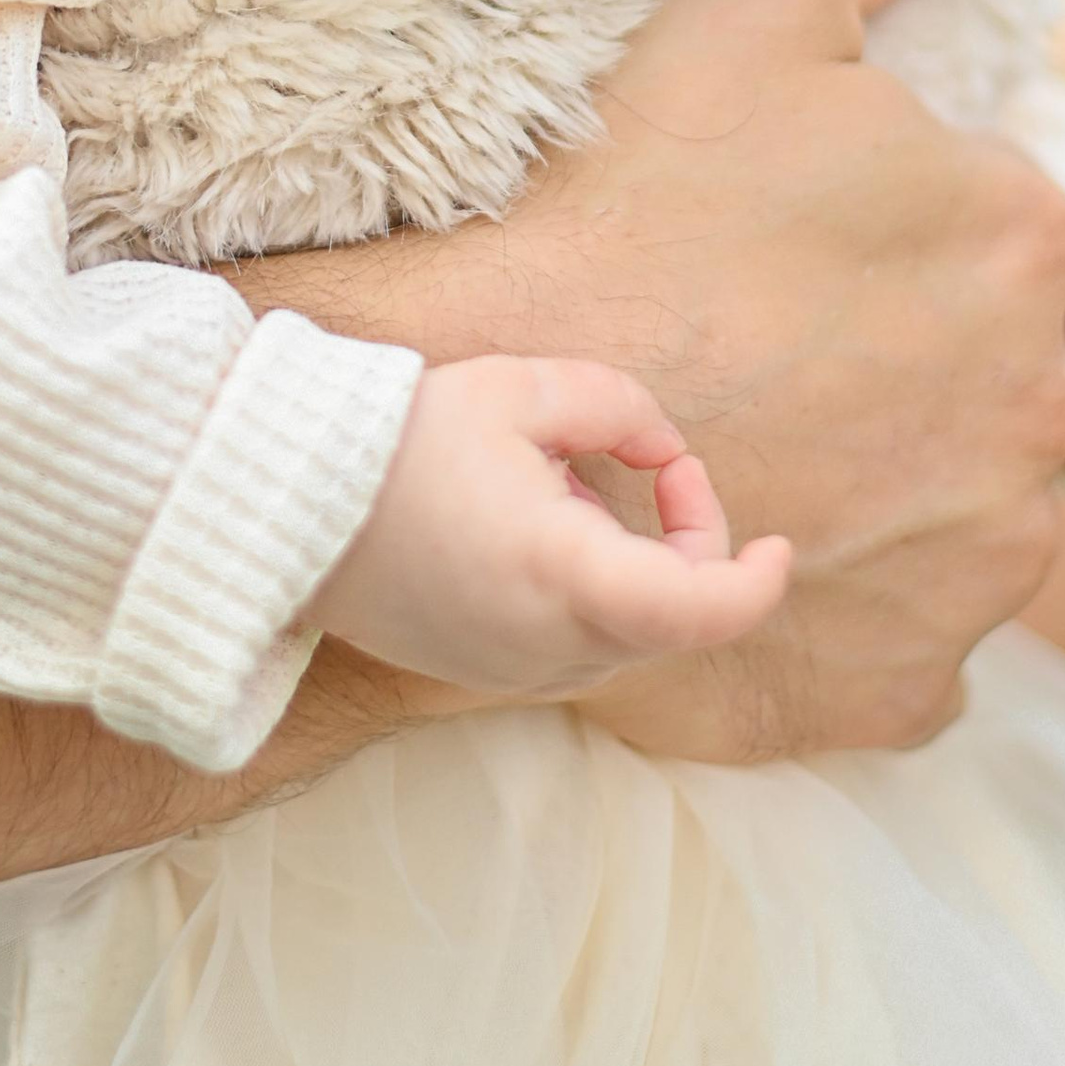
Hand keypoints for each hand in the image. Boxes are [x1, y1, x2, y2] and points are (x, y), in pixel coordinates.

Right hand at [238, 0, 1064, 754]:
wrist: (463, 416)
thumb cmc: (605, 197)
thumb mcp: (751, 15)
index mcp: (1021, 238)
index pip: (999, 247)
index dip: (884, 248)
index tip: (779, 258)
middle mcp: (1036, 410)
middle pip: (990, 383)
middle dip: (897, 371)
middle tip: (750, 348)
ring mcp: (980, 561)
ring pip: (958, 512)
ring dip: (878, 489)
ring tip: (738, 440)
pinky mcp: (912, 681)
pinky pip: (907, 639)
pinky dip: (843, 604)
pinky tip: (740, 532)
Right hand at [312, 354, 789, 694]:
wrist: (286, 507)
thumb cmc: (400, 441)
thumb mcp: (522, 389)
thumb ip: (621, 411)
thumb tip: (663, 454)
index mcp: (563, 575)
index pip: (701, 612)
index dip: (756, 583)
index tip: (778, 544)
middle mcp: (546, 645)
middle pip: (671, 619)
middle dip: (690, 546)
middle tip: (655, 466)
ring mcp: (511, 672)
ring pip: (624, 633)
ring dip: (633, 566)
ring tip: (561, 487)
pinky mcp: (481, 675)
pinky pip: (572, 643)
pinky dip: (587, 592)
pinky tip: (529, 527)